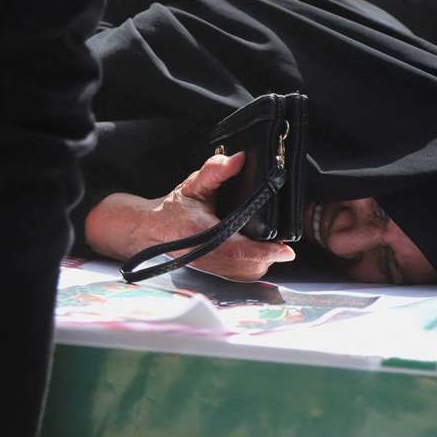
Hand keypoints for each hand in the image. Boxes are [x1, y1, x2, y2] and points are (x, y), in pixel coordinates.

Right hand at [85, 153, 294, 280]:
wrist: (150, 230)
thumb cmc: (173, 209)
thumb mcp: (193, 185)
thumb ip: (215, 171)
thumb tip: (237, 160)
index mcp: (200, 234)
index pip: (237, 248)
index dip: (264, 251)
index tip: (285, 250)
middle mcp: (206, 256)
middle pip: (248, 265)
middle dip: (268, 255)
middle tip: (282, 242)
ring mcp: (211, 268)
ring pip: (246, 274)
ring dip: (262, 262)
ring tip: (273, 248)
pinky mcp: (214, 273)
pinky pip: (240, 276)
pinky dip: (253, 267)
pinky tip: (259, 255)